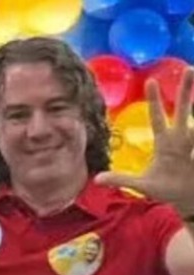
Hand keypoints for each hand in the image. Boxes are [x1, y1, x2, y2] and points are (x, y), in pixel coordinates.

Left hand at [95, 67, 193, 213]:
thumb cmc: (165, 189)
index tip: (150, 80)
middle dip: (186, 91)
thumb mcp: (141, 184)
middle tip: (189, 69)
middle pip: (183, 110)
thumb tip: (95, 180)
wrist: (186, 201)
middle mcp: (181, 139)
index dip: (154, 100)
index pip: (157, 117)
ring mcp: (193, 146)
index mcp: (165, 142)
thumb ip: (120, 179)